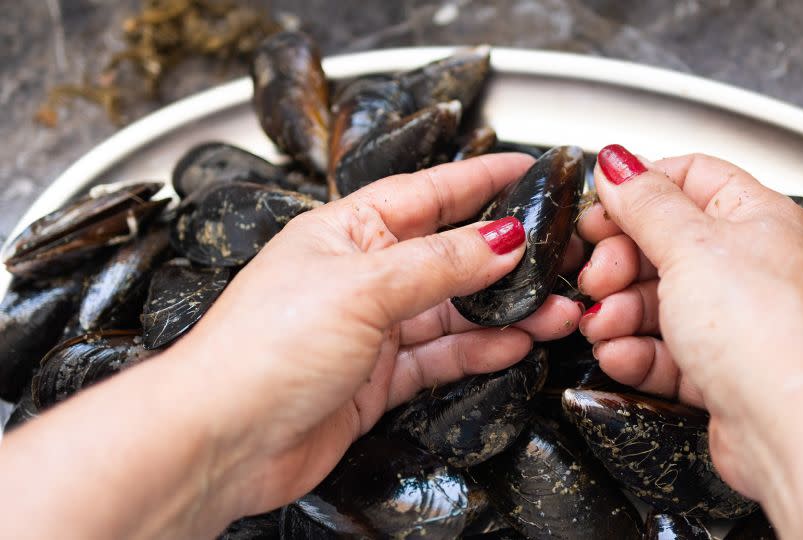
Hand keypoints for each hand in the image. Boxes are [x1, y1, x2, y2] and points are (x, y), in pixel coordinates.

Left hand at [175, 153, 582, 516]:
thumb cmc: (262, 349)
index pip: (425, 194)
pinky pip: (440, 357)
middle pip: (447, 257)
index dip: (477, 180)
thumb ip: (439, 264)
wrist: (221, 440)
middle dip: (504, 260)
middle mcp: (359, 276)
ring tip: (556, 313)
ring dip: (504, 313)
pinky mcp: (376, 380)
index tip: (525, 169)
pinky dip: (478, 351)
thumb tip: (502, 239)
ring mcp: (369, 330)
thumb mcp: (362, 288)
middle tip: (558, 260)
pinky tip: (514, 346)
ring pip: (452, 312)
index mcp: (344, 232)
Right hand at [577, 149, 802, 512]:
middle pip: (664, 245)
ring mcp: (733, 321)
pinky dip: (636, 353)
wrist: (792, 425)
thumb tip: (619, 161)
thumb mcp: (689, 245)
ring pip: (658, 303)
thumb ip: (646, 202)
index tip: (598, 211)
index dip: (639, 190)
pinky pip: (665, 352)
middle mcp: (748, 266)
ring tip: (600, 325)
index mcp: (755, 218)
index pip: (690, 178)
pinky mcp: (718, 371)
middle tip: (596, 277)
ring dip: (620, 313)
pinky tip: (617, 355)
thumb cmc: (763, 328)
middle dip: (620, 263)